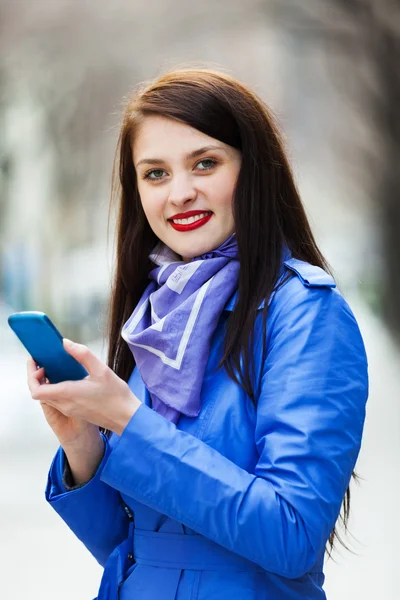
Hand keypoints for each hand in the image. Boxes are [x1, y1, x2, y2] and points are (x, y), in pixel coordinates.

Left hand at [27, 339, 141, 436]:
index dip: (31, 376)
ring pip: (47, 397)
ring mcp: (69, 410)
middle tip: (42, 362)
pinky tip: (66, 377)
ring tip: (53, 367)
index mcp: (68, 394)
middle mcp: (65, 404)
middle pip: (38, 393)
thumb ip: (82, 354)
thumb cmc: (116, 395)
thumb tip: (65, 343)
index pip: (36, 390)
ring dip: (45, 383)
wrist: (126, 418)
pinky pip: (57, 400)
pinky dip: (55, 388)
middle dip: (36, 377)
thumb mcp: (101, 369)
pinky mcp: (75, 411)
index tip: (36, 363)